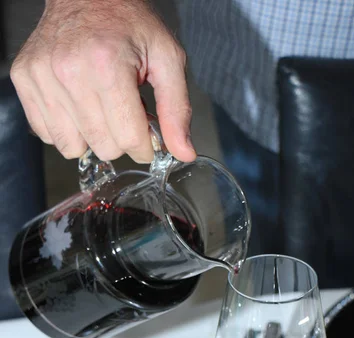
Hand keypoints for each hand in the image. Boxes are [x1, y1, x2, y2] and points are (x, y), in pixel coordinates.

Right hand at [10, 0, 195, 162]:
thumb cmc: (129, 24)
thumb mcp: (167, 58)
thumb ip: (177, 109)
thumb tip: (184, 153)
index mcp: (107, 65)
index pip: (130, 139)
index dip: (145, 144)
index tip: (146, 131)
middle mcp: (69, 72)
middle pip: (104, 147)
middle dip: (120, 139)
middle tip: (123, 111)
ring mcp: (42, 76)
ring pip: (73, 147)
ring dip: (92, 137)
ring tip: (100, 108)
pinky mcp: (25, 79)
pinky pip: (48, 135)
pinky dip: (67, 129)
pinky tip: (78, 105)